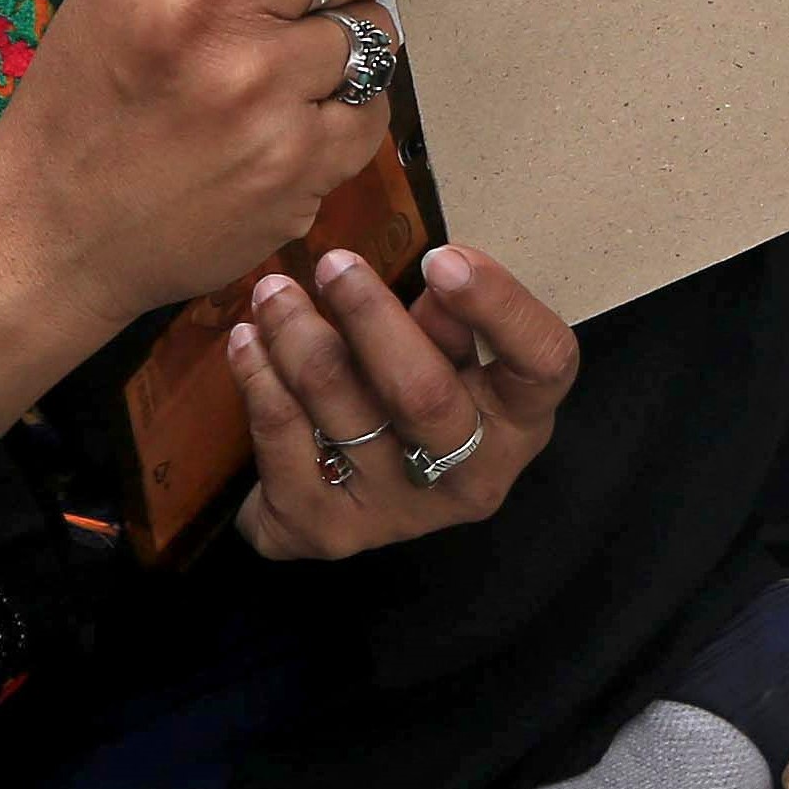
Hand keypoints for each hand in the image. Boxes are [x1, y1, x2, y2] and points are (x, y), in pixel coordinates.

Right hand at [0, 0, 408, 429]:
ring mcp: (260, 89)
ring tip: (276, 75)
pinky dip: (346, 114)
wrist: (50, 231)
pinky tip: (286, 126)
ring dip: (344, 48)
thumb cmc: (90, 91)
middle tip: (298, 8)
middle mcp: (214, 2)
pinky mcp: (294, 165)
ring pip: (376, 30)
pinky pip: (375, 109)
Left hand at [226, 240, 580, 559]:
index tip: (441, 256)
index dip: (498, 305)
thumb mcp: (451, 348)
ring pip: (343, 410)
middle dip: (368, 317)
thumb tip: (432, 274)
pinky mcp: (330, 531)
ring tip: (273, 292)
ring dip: (297, 337)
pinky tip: (246, 344)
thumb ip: (448, 315)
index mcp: (519, 418)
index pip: (542, 361)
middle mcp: (472, 478)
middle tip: (330, 263)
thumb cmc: (415, 386)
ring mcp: (401, 513)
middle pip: (424, 394)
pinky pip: (285, 446)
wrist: (358, 490)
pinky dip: (259, 384)